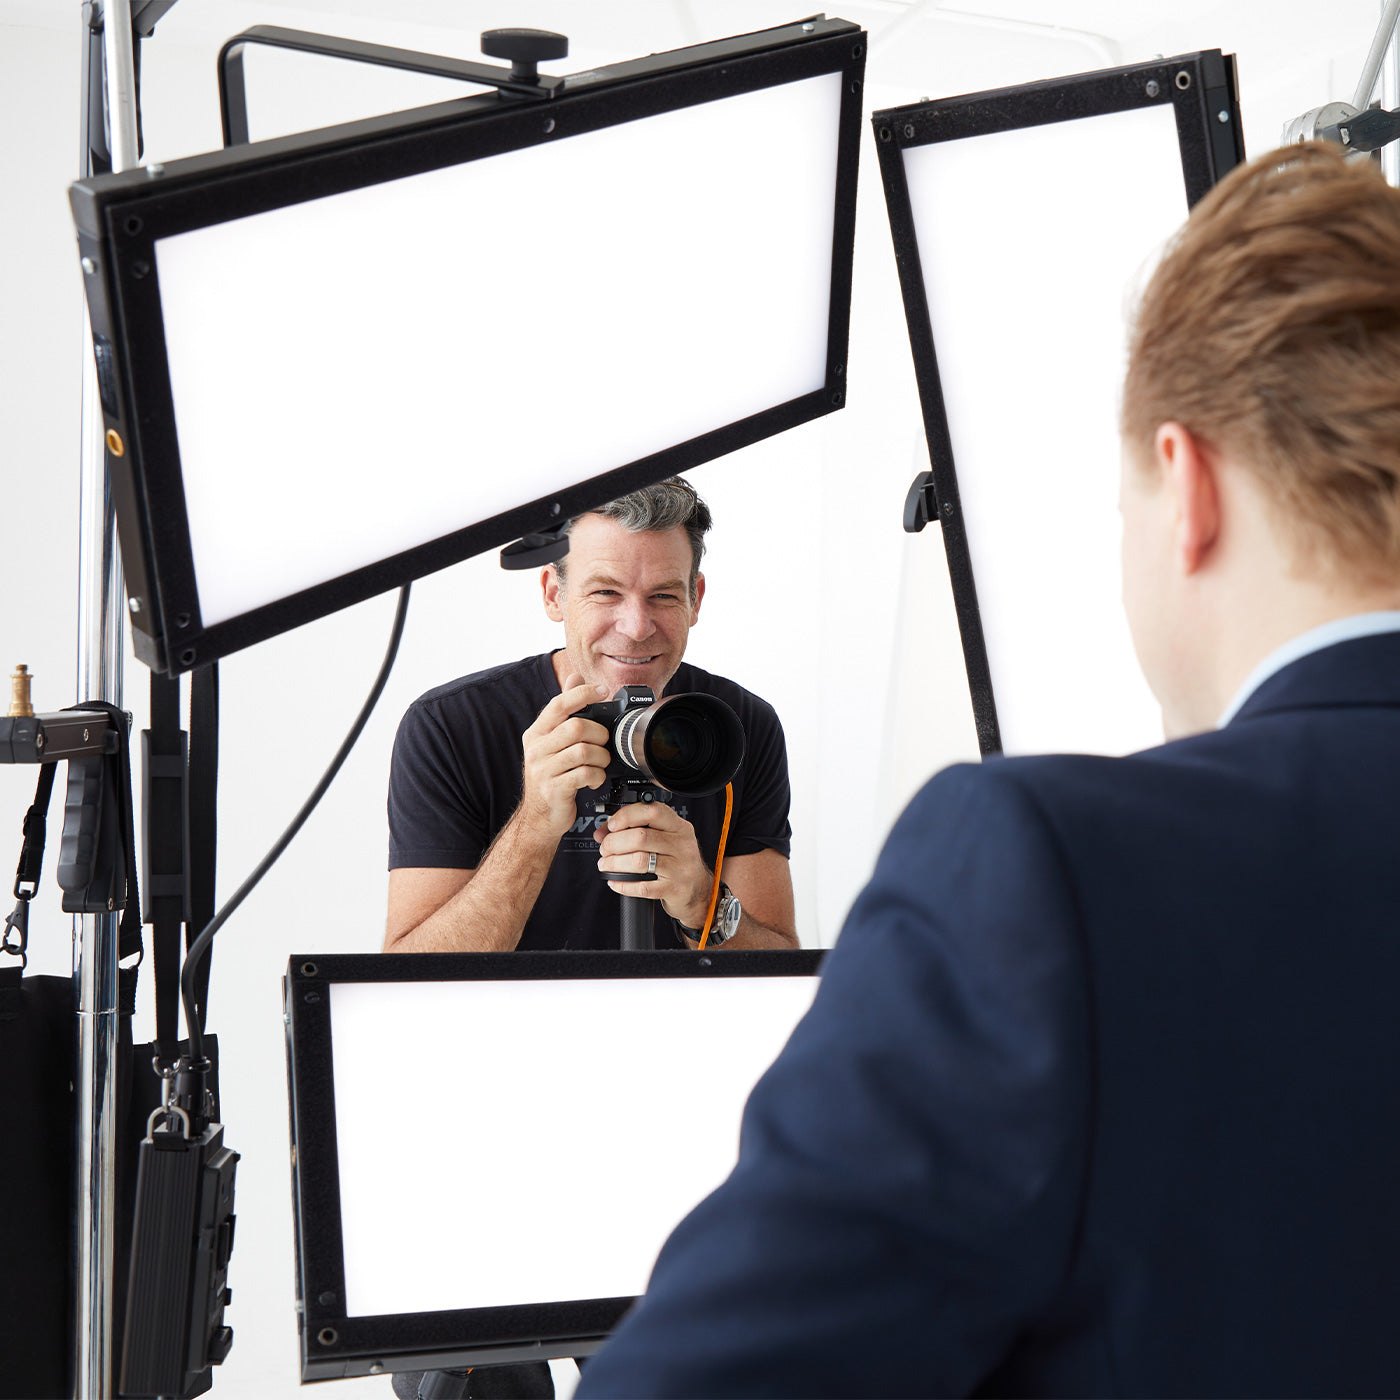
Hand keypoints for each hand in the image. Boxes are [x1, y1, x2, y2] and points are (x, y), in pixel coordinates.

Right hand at [519, 673, 611, 839]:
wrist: (539, 817)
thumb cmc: (550, 776)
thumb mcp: (551, 742)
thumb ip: (563, 711)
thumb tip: (574, 677)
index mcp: (536, 733)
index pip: (558, 704)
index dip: (582, 694)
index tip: (603, 691)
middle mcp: (537, 749)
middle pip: (577, 727)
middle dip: (599, 733)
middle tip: (604, 743)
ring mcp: (543, 770)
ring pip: (584, 751)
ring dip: (601, 757)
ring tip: (600, 763)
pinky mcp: (554, 789)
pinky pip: (585, 774)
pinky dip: (597, 775)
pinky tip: (594, 778)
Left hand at [595, 800, 712, 929]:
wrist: (698, 889)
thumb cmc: (676, 861)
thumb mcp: (664, 840)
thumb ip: (635, 830)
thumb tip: (602, 833)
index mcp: (679, 827)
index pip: (653, 811)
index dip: (627, 816)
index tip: (612, 825)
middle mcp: (682, 845)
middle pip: (641, 837)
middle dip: (614, 842)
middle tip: (605, 848)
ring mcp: (680, 868)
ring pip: (639, 861)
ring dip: (615, 863)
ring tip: (606, 864)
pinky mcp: (674, 889)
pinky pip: (643, 887)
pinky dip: (623, 884)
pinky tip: (615, 881)